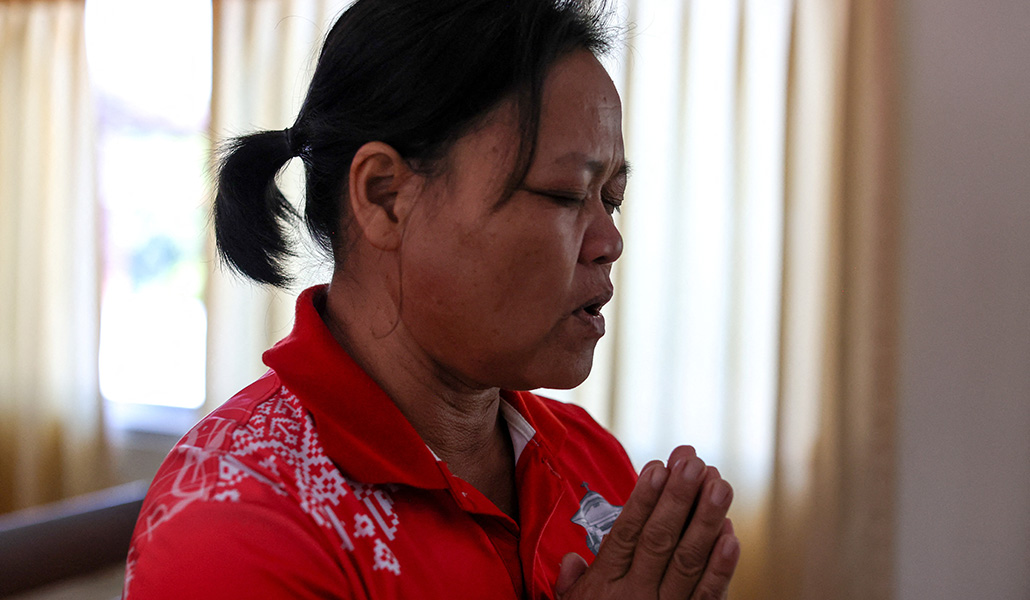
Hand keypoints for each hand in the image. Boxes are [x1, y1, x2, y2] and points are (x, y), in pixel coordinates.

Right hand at [555, 446, 738, 599]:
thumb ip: (571, 585)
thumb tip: (573, 560)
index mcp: (605, 587)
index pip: (626, 534)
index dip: (642, 499)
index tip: (657, 465)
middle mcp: (635, 597)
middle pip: (660, 541)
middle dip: (678, 498)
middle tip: (695, 463)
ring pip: (688, 562)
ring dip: (706, 521)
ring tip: (719, 485)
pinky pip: (708, 597)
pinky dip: (722, 566)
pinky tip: (731, 535)